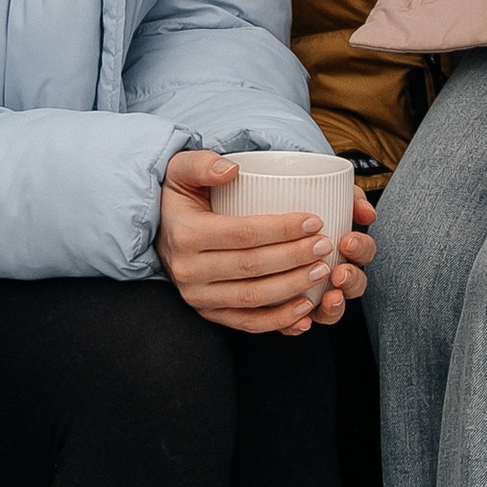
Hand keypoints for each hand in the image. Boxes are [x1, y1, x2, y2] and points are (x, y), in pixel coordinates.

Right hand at [157, 152, 373, 337]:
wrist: (161, 234)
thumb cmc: (181, 199)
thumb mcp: (181, 170)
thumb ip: (202, 163)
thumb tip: (231, 169)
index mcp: (186, 234)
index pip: (243, 233)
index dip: (282, 229)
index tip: (314, 220)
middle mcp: (188, 271)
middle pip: (252, 266)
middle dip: (295, 257)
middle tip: (325, 245)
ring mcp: (198, 297)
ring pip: (253, 298)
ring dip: (293, 287)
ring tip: (322, 271)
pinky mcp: (208, 313)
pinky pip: (247, 323)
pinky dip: (279, 321)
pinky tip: (306, 309)